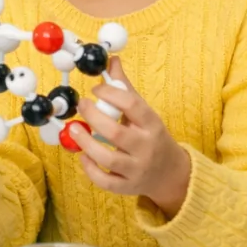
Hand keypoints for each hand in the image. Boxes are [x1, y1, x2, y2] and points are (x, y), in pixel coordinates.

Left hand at [70, 57, 190, 215]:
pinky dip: (91, 170)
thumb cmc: (151, 136)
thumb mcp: (144, 113)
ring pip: (109, 159)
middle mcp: (146, 148)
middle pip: (117, 133)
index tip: (95, 89)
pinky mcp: (127, 187)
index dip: (111, 93)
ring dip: (87, 144)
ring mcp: (137, 170)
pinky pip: (106, 181)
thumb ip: (125, 89)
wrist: (172, 174)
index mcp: (153, 125)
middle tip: (81, 105)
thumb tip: (111, 60)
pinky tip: (83, 156)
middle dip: (94, 117)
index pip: (133, 106)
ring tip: (74, 129)